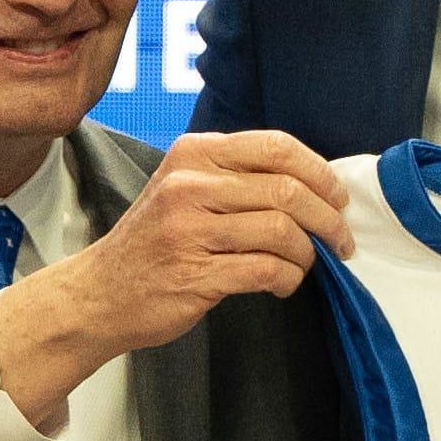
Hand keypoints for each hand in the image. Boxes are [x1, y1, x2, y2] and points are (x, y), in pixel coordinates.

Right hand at [0, 129, 351, 426]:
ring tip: (308, 264)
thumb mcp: (185, 188)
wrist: (100, 293)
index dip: (320, 172)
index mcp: (194, 154)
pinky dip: (288, 279)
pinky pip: (266, 270)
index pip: (276, 147)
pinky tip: (283, 284)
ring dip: (309, 254)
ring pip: (282, 232)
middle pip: (287, 190)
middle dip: (327, 218)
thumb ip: (236, 177)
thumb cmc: (154, 241)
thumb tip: (313, 183)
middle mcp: (190, 185)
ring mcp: (190, 230)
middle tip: (340, 239)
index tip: (338, 197)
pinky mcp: (195, 274)